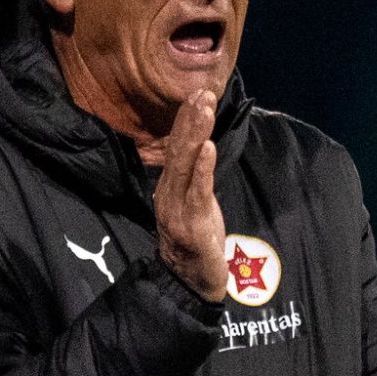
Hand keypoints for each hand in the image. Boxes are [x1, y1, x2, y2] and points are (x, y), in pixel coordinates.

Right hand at [154, 90, 227, 302]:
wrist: (190, 283)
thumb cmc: (196, 242)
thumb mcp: (193, 204)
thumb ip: (194, 177)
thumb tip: (201, 147)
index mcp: (169, 188)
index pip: (176, 147)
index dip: (186, 120)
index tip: (197, 93)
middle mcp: (168, 194)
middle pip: (178, 150)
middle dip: (190, 119)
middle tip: (202, 92)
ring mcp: (178, 209)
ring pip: (186, 165)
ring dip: (196, 134)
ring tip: (204, 109)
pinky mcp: (193, 224)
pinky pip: (198, 192)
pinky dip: (202, 168)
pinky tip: (208, 148)